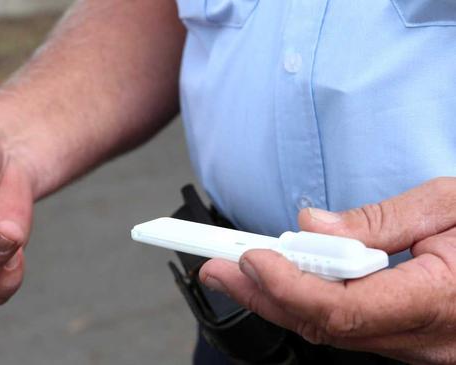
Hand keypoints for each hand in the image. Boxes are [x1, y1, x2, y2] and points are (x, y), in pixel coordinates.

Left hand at [200, 178, 455, 363]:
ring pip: (331, 331)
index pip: (346, 308)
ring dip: (278, 299)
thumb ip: (380, 220)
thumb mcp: (451, 203)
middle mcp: (424, 337)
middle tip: (215, 267)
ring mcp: (416, 345)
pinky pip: (348, 327)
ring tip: (236, 270)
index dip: (291, 286)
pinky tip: (283, 279)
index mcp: (441, 300)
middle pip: (325, 326)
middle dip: (263, 296)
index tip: (253, 257)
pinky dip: (307, 302)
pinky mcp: (407, 338)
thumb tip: (313, 227)